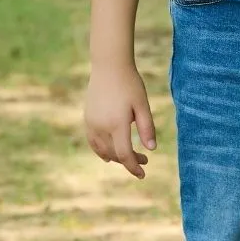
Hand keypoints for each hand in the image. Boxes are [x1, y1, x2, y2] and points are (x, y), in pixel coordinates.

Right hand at [84, 62, 156, 178]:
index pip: (125, 154)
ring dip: (115, 157)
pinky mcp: (87, 119)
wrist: (109, 66)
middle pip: (114, 154)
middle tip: (144, 159)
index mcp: (117, 124)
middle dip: (128, 161)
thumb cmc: (130, 84)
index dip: (133, 167)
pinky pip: (93, 142)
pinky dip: (101, 151)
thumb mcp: (142, 105)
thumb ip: (147, 128)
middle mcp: (101, 127)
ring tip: (129, 157)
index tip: (143, 174)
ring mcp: (91, 123)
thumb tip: (151, 149)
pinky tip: (109, 155)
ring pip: (102, 150)